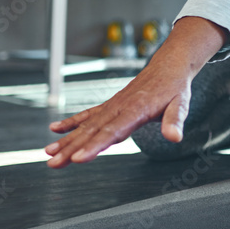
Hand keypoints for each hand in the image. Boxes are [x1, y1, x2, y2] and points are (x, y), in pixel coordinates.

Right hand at [44, 17, 226, 167]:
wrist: (169, 65)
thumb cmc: (175, 87)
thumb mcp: (181, 103)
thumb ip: (175, 120)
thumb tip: (175, 137)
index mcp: (136, 109)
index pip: (113, 131)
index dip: (95, 145)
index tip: (78, 158)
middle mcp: (120, 107)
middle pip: (93, 131)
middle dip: (71, 148)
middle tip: (53, 163)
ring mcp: (113, 106)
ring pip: (86, 125)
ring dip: (66, 139)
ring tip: (48, 154)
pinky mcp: (110, 105)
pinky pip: (88, 114)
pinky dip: (71, 122)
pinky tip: (54, 130)